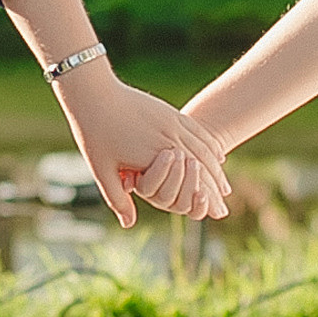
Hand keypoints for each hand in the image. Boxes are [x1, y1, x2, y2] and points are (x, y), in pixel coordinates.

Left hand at [57, 70, 232, 228]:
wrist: (93, 92)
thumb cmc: (94, 133)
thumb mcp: (101, 170)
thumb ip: (117, 198)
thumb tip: (128, 224)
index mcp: (152, 156)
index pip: (187, 180)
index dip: (204, 198)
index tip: (215, 213)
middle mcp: (167, 139)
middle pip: (200, 167)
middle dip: (214, 190)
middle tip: (224, 208)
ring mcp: (171, 123)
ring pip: (203, 149)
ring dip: (216, 170)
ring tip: (224, 187)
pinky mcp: (169, 112)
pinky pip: (198, 131)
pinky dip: (211, 146)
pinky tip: (218, 156)